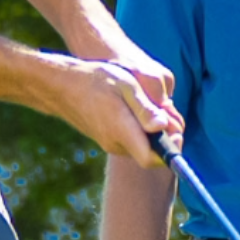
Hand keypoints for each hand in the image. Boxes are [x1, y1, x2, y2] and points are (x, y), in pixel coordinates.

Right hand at [47, 49, 179, 165]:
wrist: (62, 86)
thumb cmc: (95, 80)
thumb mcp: (125, 86)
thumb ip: (145, 109)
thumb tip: (164, 127)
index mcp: (122, 131)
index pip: (152, 159)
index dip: (170, 151)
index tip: (177, 132)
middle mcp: (115, 144)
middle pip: (150, 154)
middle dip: (165, 138)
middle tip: (168, 111)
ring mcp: (109, 144)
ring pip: (141, 147)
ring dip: (153, 134)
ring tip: (152, 106)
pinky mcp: (106, 140)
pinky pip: (131, 142)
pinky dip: (140, 131)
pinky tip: (137, 109)